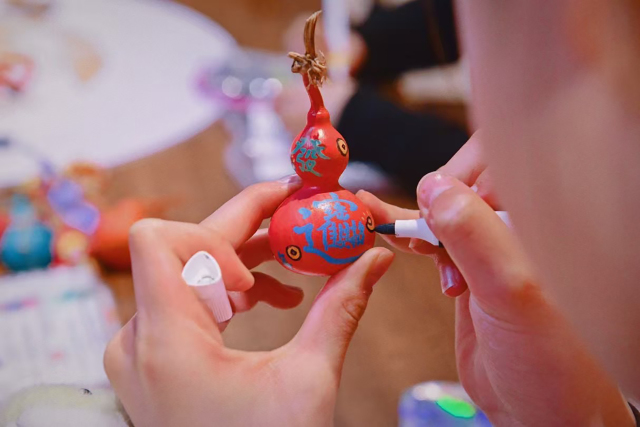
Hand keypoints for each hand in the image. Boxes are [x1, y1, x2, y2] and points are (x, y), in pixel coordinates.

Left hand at [104, 177, 393, 426]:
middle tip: (300, 219)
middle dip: (246, 232)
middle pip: (182, 251)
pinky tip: (270, 302)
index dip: (221, 222)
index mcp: (165, 341)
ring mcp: (141, 354)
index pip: (164, 239)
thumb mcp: (308, 382)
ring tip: (292, 274)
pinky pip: (183, 304)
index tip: (277, 225)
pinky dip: (226, 294)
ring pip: (183, 275)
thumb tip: (372, 260)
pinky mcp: (153, 363)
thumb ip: (340, 308)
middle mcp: (139, 341)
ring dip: (240, 264)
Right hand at [359, 135, 633, 425]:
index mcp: (543, 219)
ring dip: (416, 219)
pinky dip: (409, 233)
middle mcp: (518, 226)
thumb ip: (473, 234)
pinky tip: (387, 229)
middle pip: (464, 181)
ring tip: (394, 233)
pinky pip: (435, 239)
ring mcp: (491, 249)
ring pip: (444, 211)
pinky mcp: (469, 270)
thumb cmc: (549, 357)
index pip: (498, 159)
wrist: (541, 411)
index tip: (436, 203)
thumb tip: (433, 186)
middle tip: (423, 233)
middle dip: (434, 199)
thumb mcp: (510, 290)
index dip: (461, 172)